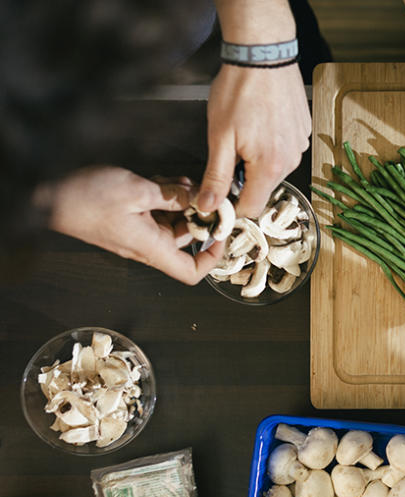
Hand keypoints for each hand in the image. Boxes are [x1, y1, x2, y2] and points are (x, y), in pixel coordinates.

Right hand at [45, 167, 223, 283]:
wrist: (47, 193)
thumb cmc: (86, 198)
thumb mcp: (137, 191)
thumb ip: (172, 196)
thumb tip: (197, 199)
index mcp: (151, 247)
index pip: (190, 272)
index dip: (211, 258)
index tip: (222, 235)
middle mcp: (146, 243)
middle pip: (186, 239)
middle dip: (199, 216)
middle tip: (208, 195)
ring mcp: (137, 230)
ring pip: (172, 220)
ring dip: (183, 202)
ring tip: (185, 183)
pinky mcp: (128, 217)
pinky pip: (156, 211)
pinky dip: (166, 196)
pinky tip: (168, 181)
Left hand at [201, 63, 309, 216]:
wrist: (263, 55)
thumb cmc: (239, 91)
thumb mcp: (220, 137)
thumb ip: (216, 176)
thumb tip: (208, 206)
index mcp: (269, 166)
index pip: (251, 208)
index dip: (231, 206)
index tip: (217, 194)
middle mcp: (291, 160)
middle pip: (263, 188)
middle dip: (243, 179)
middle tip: (227, 151)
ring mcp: (300, 144)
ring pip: (274, 169)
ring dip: (257, 161)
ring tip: (245, 131)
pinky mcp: (302, 131)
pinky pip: (284, 150)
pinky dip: (270, 144)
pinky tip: (259, 122)